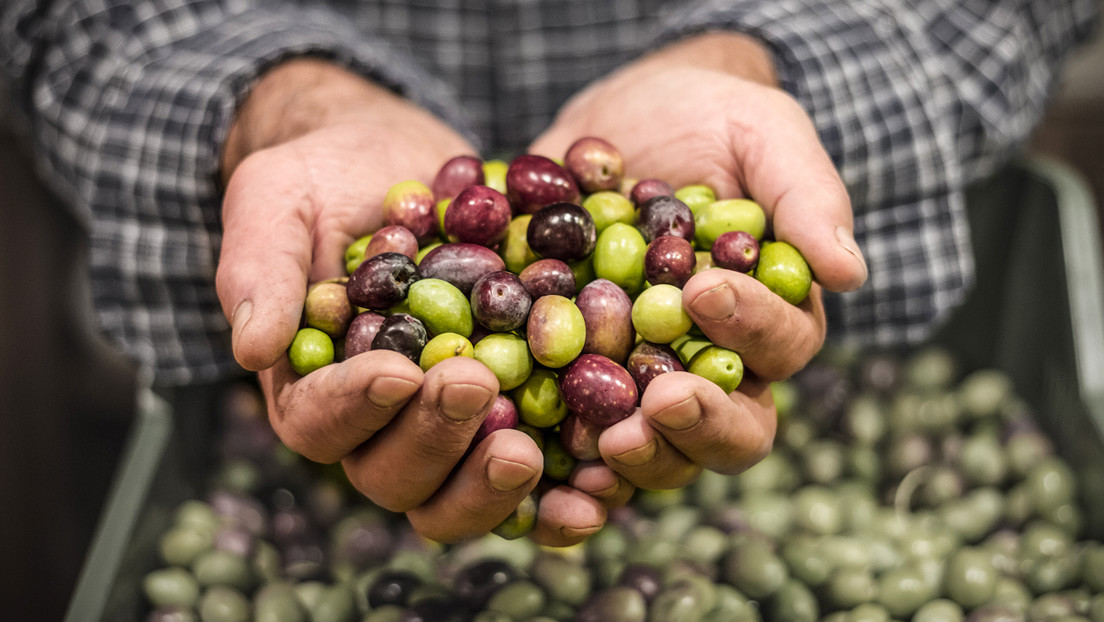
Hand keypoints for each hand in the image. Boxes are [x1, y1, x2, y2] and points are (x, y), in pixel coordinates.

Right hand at [214, 59, 555, 542]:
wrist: (403, 164)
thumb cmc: (327, 178)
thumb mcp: (278, 199)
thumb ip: (260, 267)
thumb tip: (250, 347)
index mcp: (313, 386)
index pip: (319, 422)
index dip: (356, 407)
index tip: (398, 371)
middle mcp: (378, 426)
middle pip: (393, 475)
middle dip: (433, 439)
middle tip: (476, 386)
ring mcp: (447, 430)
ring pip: (458, 493)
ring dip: (491, 483)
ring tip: (528, 447)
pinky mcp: (512, 415)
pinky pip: (534, 478)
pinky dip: (559, 496)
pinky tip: (596, 491)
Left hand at [531, 33, 867, 488]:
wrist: (618, 120)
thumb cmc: (707, 119)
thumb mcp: (761, 132)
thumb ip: (806, 195)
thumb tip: (849, 273)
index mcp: (771, 316)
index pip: (781, 347)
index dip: (749, 328)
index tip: (703, 291)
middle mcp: (716, 365)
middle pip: (733, 429)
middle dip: (700, 423)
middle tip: (659, 402)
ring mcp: (645, 381)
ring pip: (662, 451)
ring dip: (640, 455)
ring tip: (604, 438)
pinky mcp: (578, 381)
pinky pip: (579, 441)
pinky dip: (568, 466)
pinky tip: (549, 468)